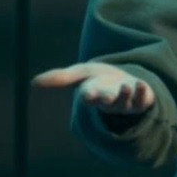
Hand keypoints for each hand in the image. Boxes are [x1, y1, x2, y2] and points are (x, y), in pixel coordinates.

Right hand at [31, 62, 154, 114]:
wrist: (123, 81)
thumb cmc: (99, 79)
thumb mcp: (81, 74)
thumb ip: (61, 78)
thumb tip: (33, 83)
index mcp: (94, 95)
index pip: (90, 96)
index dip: (89, 96)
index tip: (87, 94)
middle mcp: (110, 101)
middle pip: (108, 102)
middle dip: (108, 99)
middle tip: (107, 96)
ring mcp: (127, 102)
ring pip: (126, 102)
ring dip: (127, 95)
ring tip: (128, 86)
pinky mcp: (142, 99)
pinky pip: (143, 99)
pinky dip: (142, 92)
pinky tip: (141, 84)